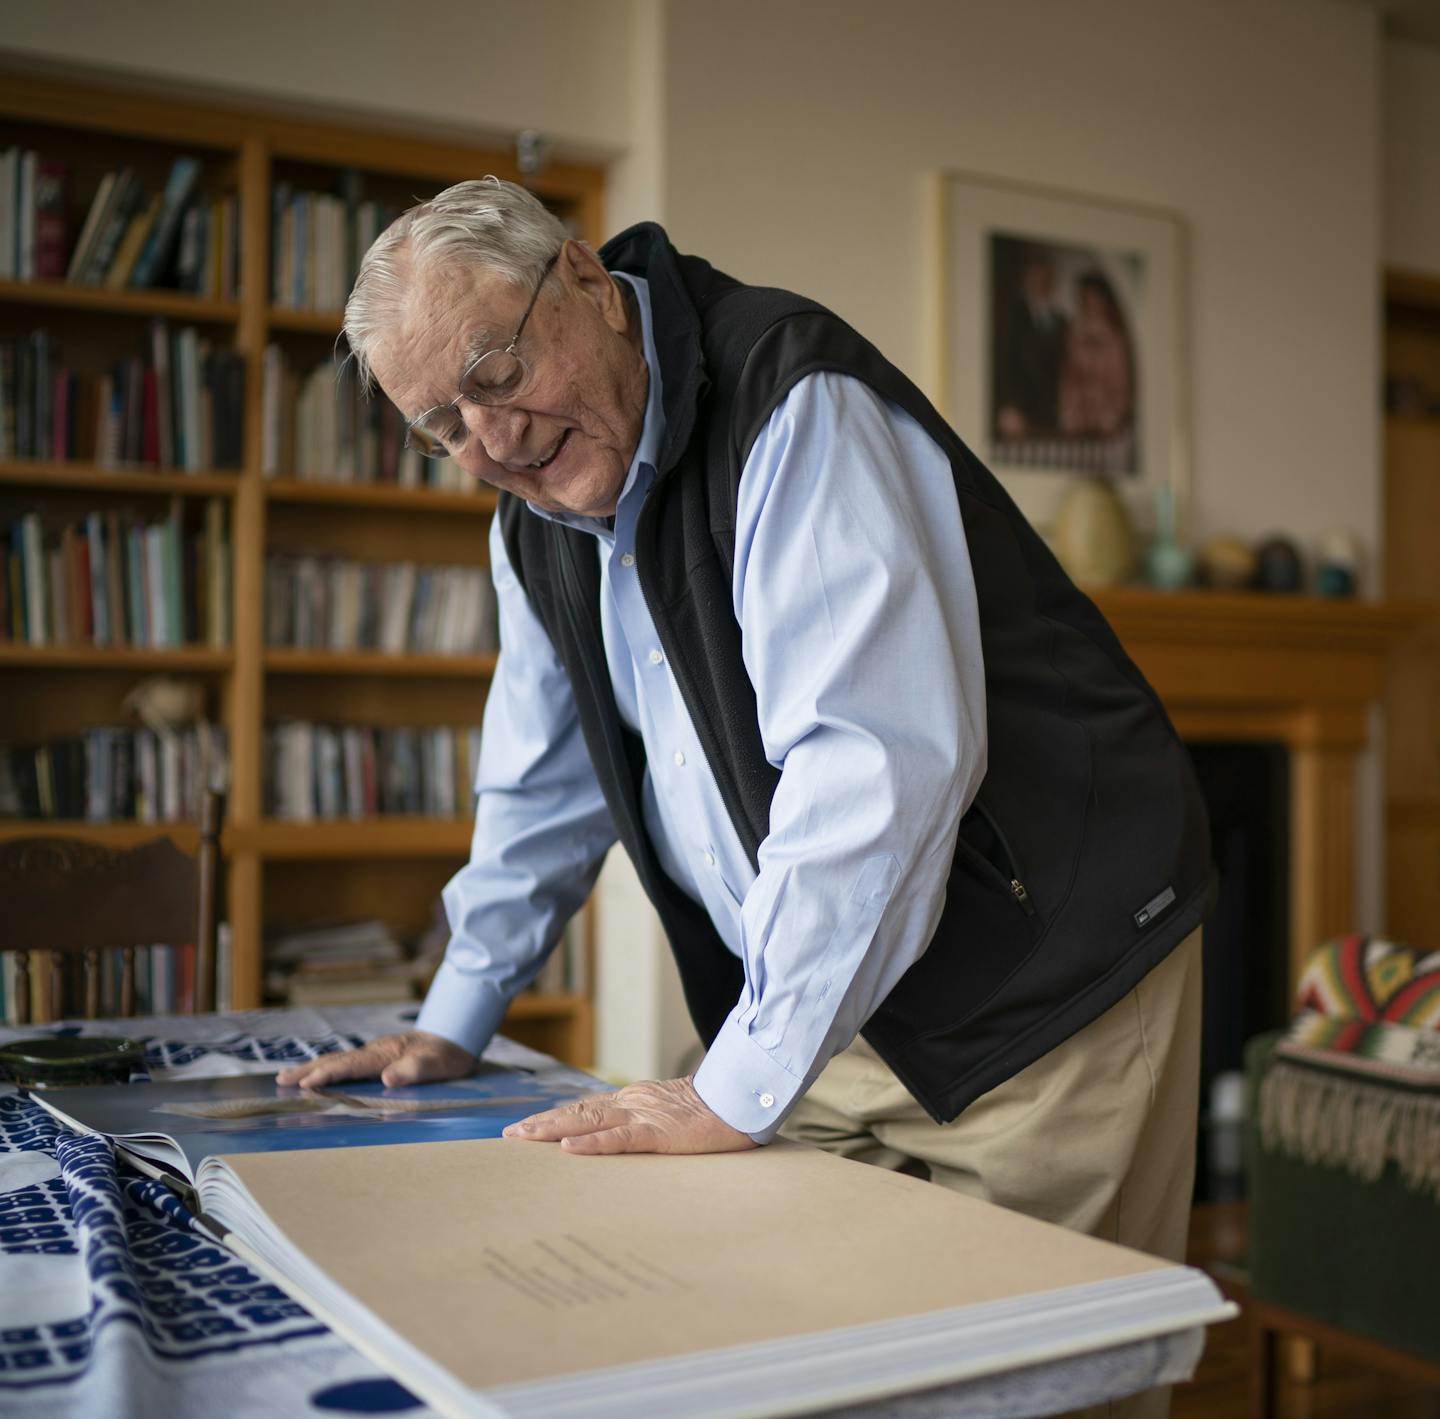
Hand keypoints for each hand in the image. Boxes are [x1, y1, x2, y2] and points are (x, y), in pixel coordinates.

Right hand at [275, 1031, 476, 1089]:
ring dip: (312, 1068)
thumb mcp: (439, 1064)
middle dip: (308, 1070)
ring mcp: (375, 1052)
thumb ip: (415, 1070)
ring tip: (287, 1077)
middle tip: (281, 1081)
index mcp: (386, 1053)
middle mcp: (376, 1051)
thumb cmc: (449, 1054)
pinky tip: (318, 1074)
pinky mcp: (378, 1057)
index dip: (329, 1074)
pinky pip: (346, 1064)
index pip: (352, 1065)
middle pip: (337, 1060)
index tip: (306, 1082)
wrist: (458, 1035)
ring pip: (338, 1060)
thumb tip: (388, 1079)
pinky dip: (327, 1068)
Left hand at [503, 1076, 757, 1155]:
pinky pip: (620, 1139)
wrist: (744, 1101)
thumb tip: (629, 1137)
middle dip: (542, 1124)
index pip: (586, 1108)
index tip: (526, 1128)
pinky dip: (592, 1143)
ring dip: (553, 1130)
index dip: (555, 1117)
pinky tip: (569, 1148)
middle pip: (578, 1112)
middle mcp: (633, 1102)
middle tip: (510, 1136)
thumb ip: (649, 1122)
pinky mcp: (660, 1133)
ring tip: (524, 1139)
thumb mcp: (674, 1115)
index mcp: (636, 1100)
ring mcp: (645, 1116)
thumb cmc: (715, 1112)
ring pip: (589, 1121)